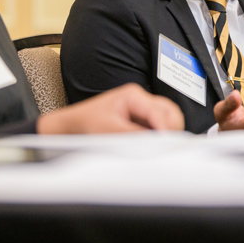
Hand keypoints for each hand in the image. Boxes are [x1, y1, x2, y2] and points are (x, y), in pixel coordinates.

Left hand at [36, 83, 184, 133]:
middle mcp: (141, 99)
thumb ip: (135, 135)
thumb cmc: (86, 124)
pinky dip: (161, 136)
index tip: (168, 145)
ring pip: (169, 118)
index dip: (165, 130)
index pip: (159, 112)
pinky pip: (161, 126)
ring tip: (160, 147)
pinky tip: (154, 145)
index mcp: (134, 95)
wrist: (72, 127)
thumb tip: (156, 142)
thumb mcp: (109, 131)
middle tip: (167, 147)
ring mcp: (143, 108)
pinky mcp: (143, 119)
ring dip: (168, 133)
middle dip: (171, 129)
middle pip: (170, 112)